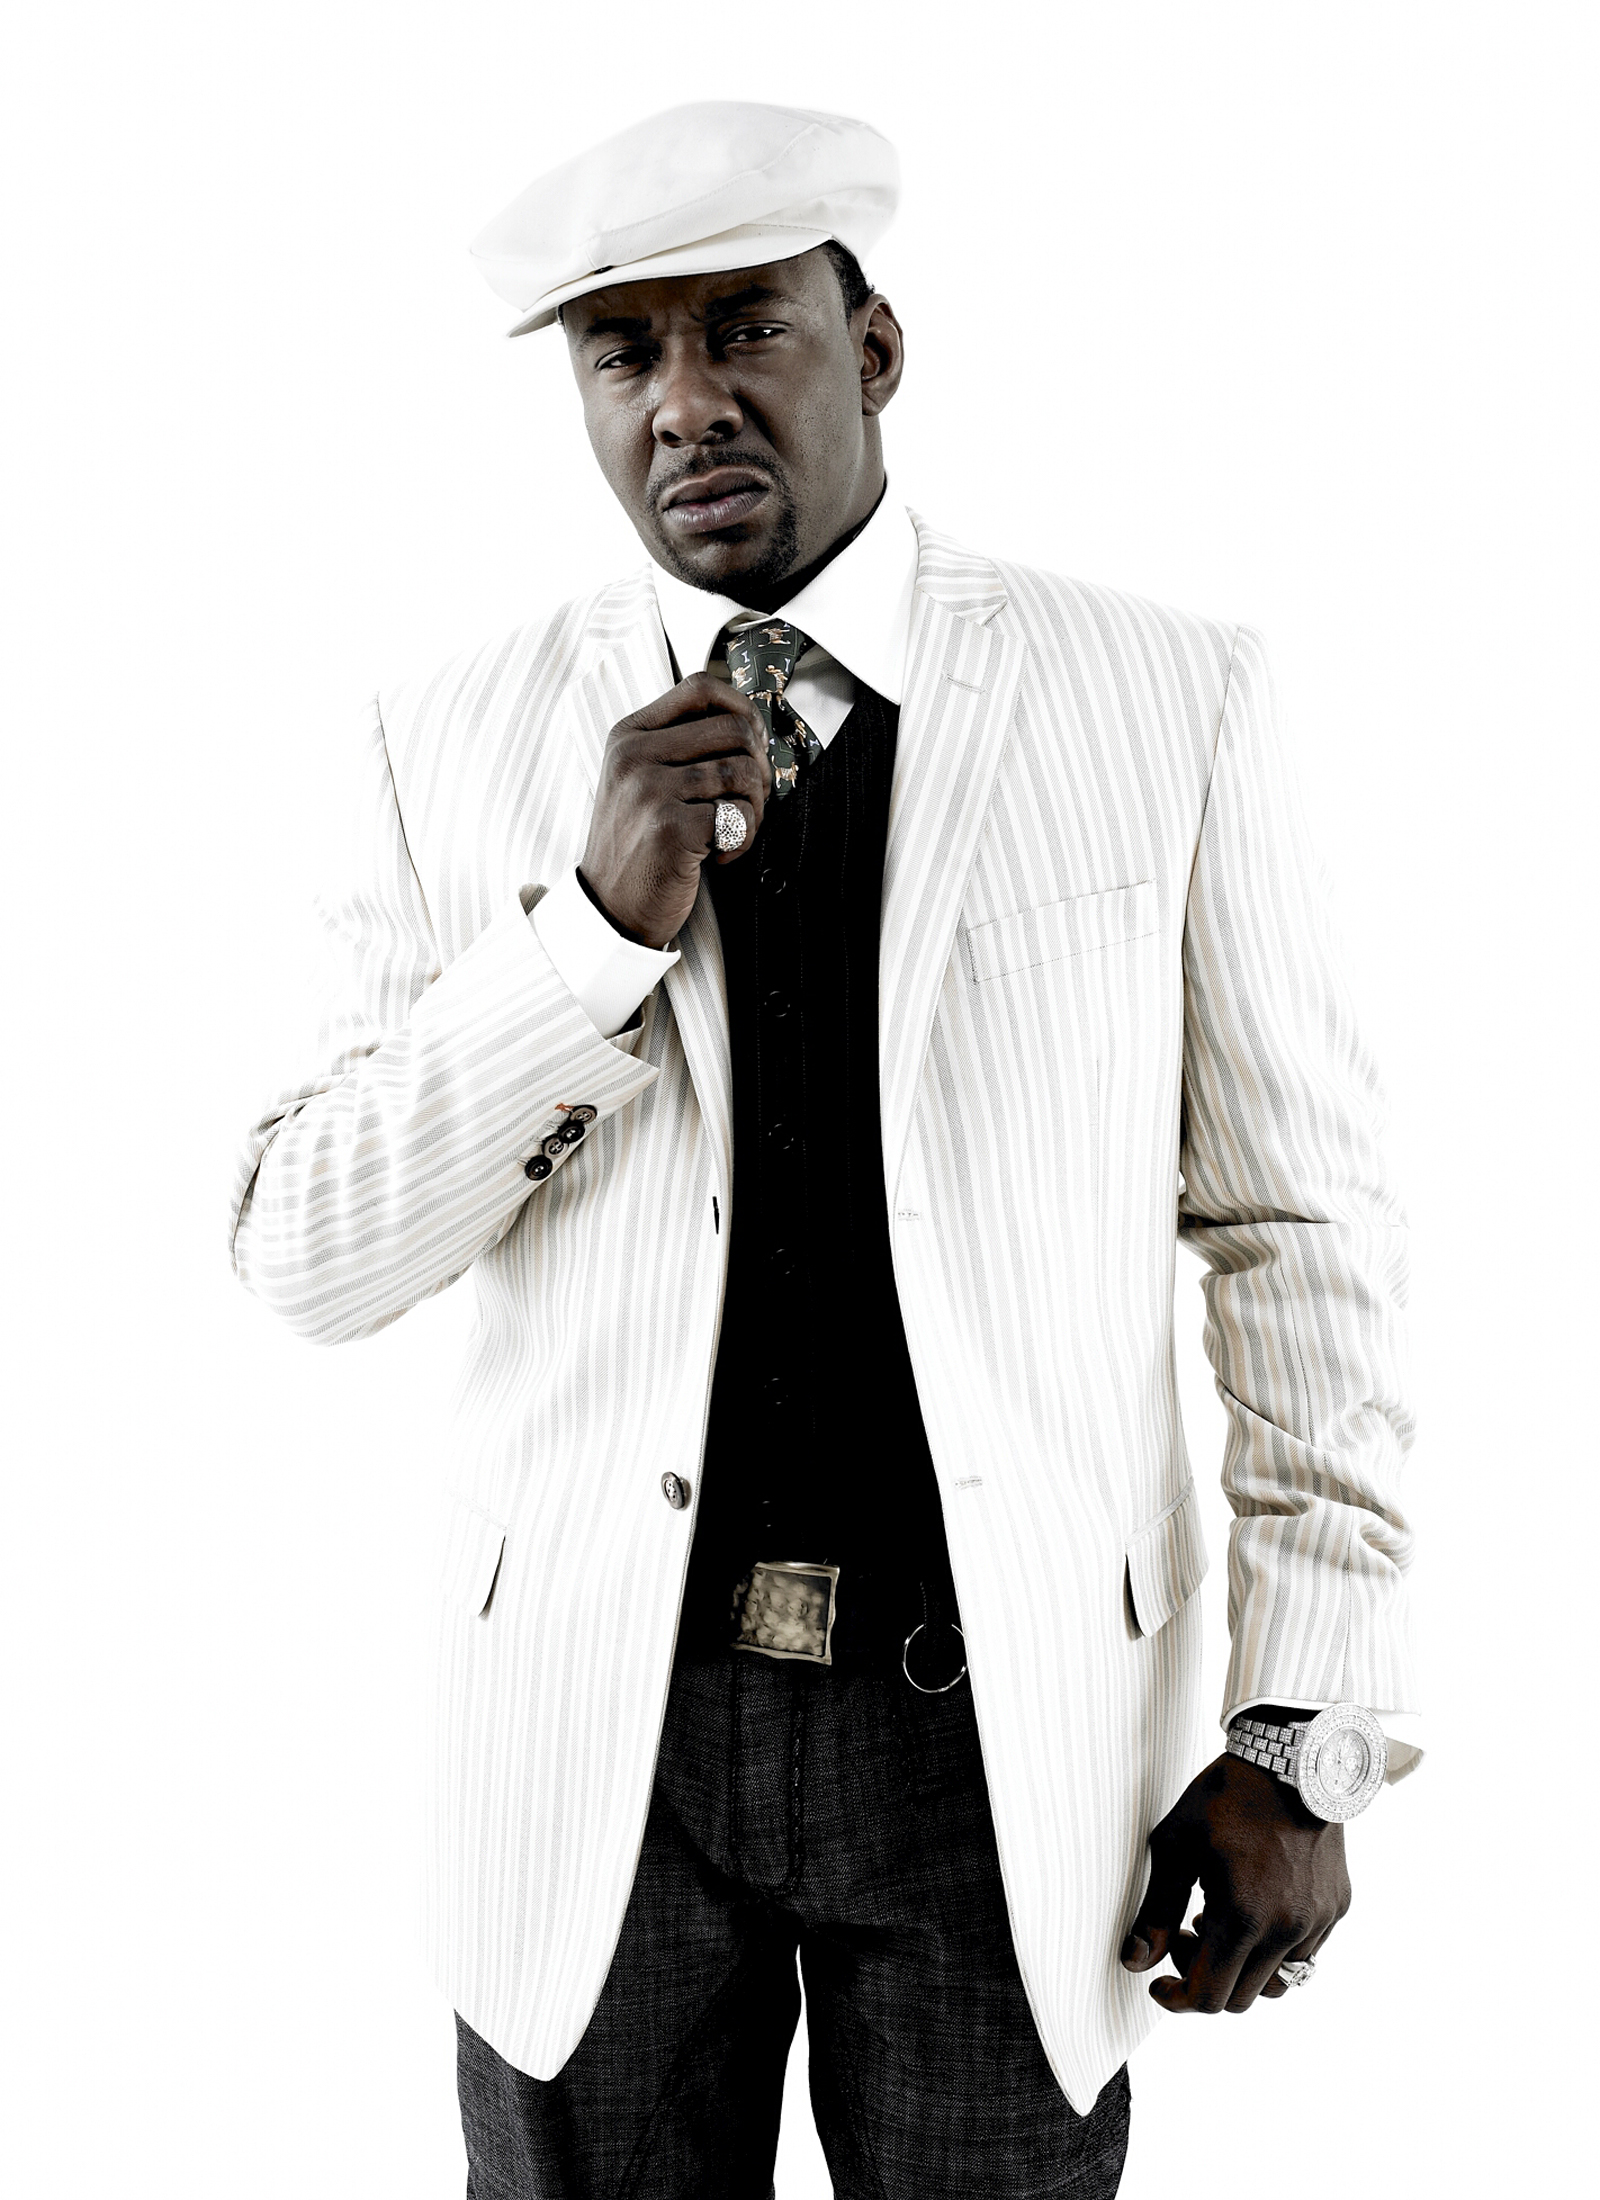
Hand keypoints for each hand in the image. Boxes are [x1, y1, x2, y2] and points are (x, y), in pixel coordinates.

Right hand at [579, 673, 771, 947]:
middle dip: (759, 767)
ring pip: (744, 773)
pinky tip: (720, 855)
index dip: (741, 708)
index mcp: (628, 736)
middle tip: (747, 800)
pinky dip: (743, 839)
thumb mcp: (639, 780)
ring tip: (730, 832)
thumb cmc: (636, 845)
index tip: (753, 740)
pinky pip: (739, 816)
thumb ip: (679, 747)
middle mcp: (635, 757)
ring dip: (753, 809)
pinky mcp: (671, 828)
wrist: (609, 908)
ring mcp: (650, 791)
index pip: (699, 689)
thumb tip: (749, 724)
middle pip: (734, 729)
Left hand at [1119, 1740, 1350, 2013]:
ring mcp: (1318, 1920)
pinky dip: (1274, 1950)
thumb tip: (1134, 1961)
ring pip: (1276, 1985)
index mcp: (1244, 1916)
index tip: (1159, 1984)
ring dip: (1242, 1969)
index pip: (1210, 1996)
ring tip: (1218, 1921)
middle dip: (1204, 1977)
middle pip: (1240, 1997)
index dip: (1177, 1999)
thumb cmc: (1226, 1796)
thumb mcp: (1176, 1846)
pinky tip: (1253, 1908)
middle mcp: (1288, 1929)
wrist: (1290, 1757)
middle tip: (1184, 1934)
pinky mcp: (1337, 1907)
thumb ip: (1155, 1910)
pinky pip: (1304, 1955)